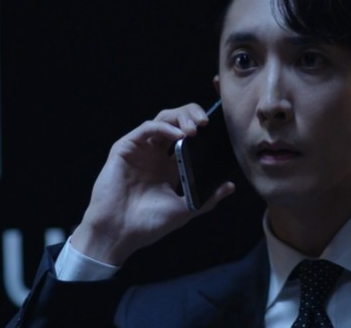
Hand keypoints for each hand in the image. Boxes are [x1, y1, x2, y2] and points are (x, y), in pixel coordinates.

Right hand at [70, 103, 235, 265]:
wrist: (120, 234)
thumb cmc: (148, 224)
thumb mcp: (184, 209)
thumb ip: (207, 197)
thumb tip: (230, 186)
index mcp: (169, 165)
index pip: (188, 136)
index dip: (202, 128)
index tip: (219, 129)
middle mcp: (155, 154)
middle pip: (176, 121)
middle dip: (192, 115)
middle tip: (206, 122)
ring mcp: (140, 149)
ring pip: (162, 119)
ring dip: (180, 118)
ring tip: (196, 128)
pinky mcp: (125, 148)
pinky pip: (146, 129)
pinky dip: (164, 128)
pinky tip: (179, 135)